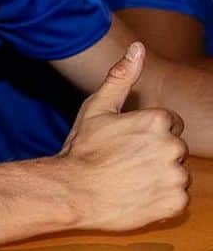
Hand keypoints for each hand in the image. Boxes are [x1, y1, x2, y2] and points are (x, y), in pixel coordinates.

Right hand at [59, 42, 189, 230]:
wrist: (72, 192)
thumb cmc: (83, 149)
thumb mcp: (97, 108)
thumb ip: (121, 77)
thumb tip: (138, 48)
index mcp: (158, 120)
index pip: (170, 125)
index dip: (147, 133)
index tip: (126, 143)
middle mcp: (173, 146)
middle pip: (175, 149)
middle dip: (156, 154)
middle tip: (125, 162)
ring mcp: (176, 176)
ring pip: (177, 173)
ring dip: (159, 177)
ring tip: (130, 180)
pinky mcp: (175, 202)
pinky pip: (177, 199)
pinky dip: (161, 199)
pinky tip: (137, 195)